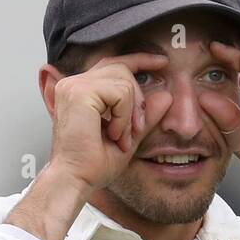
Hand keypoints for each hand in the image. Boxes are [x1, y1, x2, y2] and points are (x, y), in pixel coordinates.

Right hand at [49, 53, 174, 194]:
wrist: (76, 179)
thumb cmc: (93, 164)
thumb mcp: (128, 136)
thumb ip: (144, 116)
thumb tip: (166, 96)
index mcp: (80, 90)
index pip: (113, 64)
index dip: (140, 60)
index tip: (163, 62)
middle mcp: (73, 83)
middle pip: (121, 69)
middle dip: (137, 99)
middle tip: (136, 129)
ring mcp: (73, 85)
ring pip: (123, 81)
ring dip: (130, 113)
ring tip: (120, 137)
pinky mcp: (79, 92)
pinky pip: (120, 92)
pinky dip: (124, 116)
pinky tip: (113, 133)